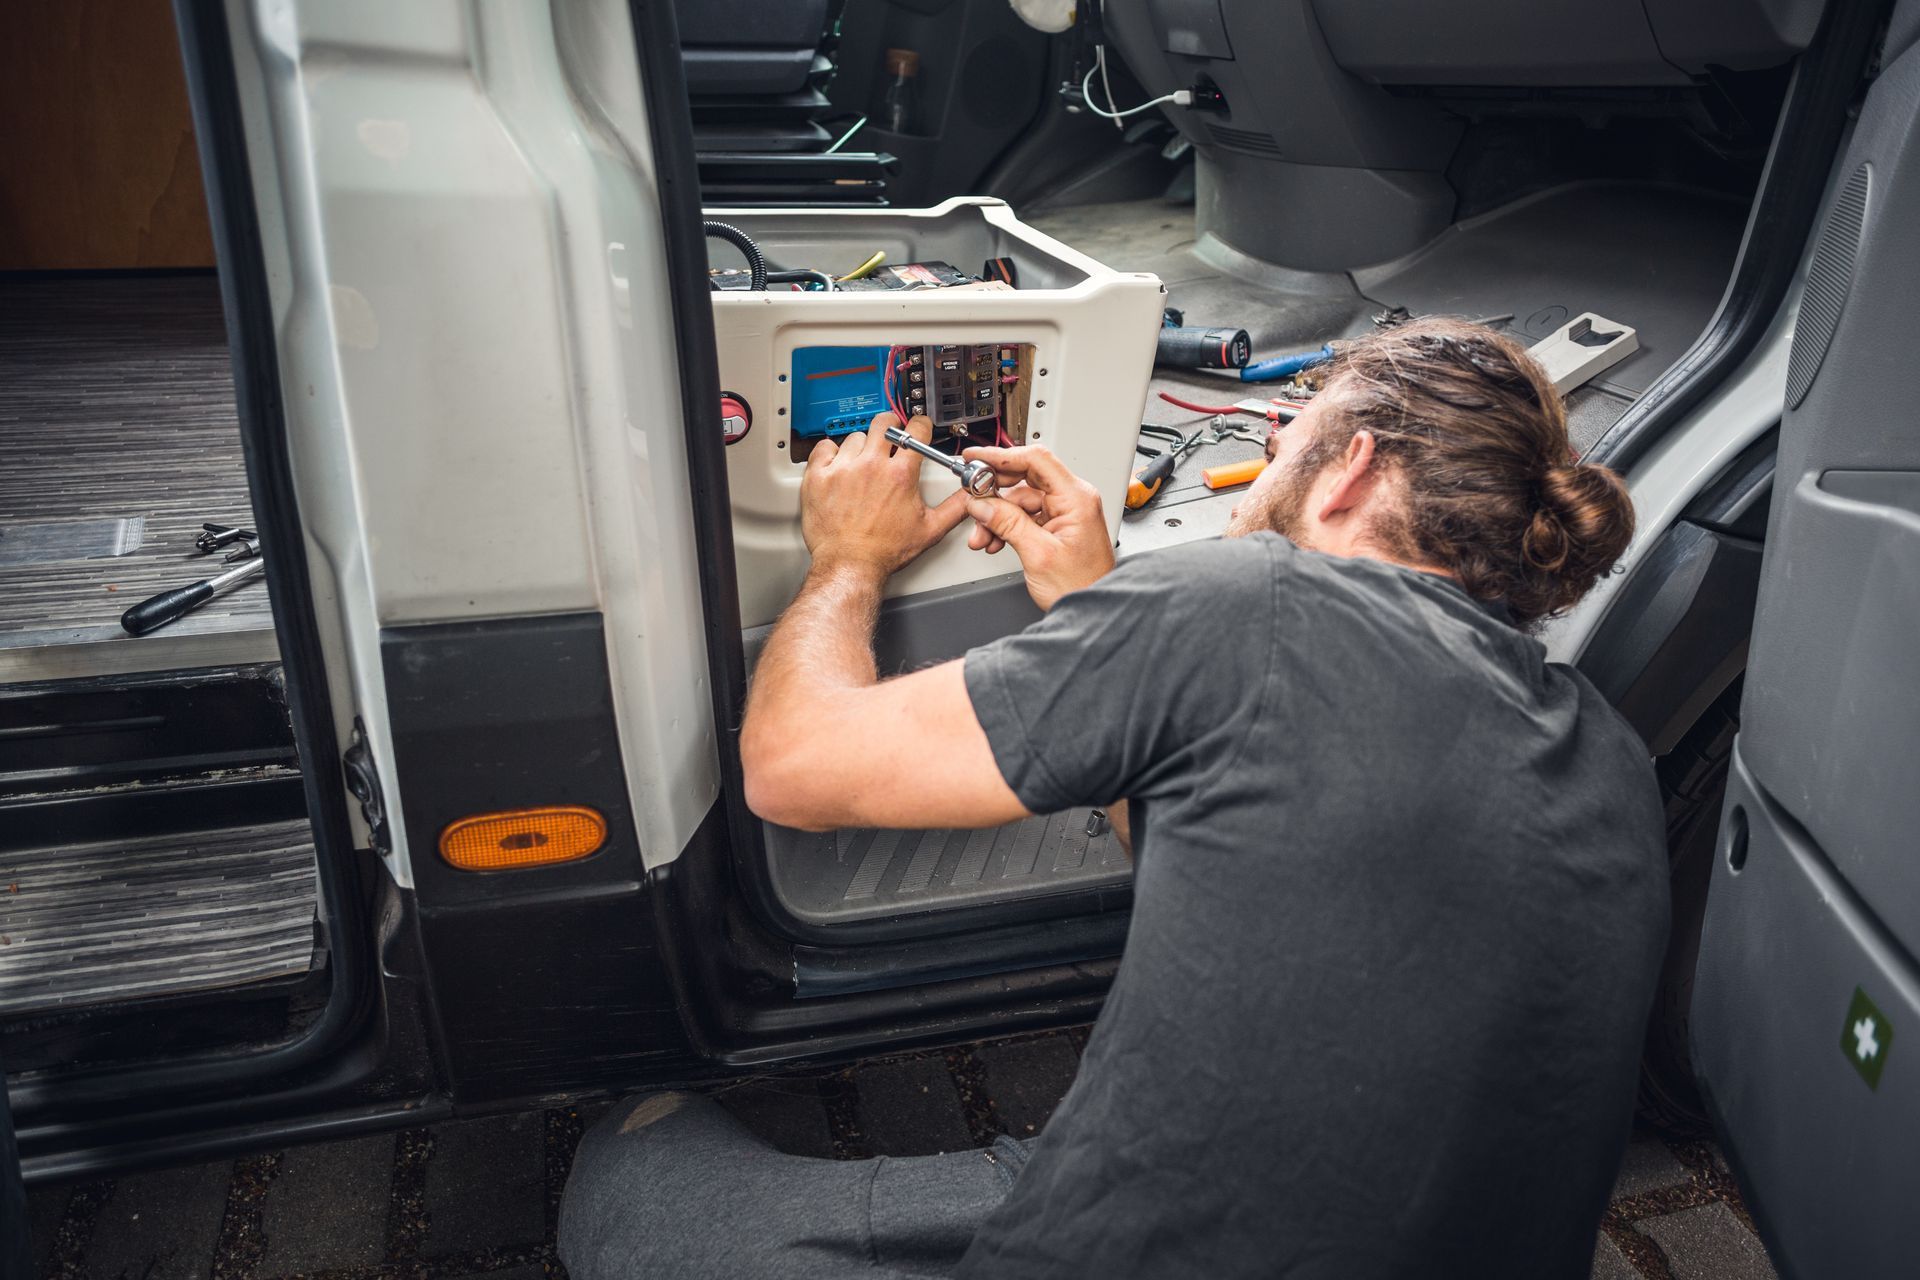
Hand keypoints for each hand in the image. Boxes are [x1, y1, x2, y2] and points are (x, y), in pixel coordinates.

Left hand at [802, 412, 969, 578]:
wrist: (850, 565)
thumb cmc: (884, 551)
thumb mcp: (930, 530)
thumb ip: (956, 508)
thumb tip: (970, 495)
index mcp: (900, 475)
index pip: (916, 430)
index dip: (920, 426)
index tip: (918, 427)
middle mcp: (871, 466)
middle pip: (884, 423)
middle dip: (891, 426)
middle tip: (890, 437)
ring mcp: (843, 469)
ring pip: (855, 437)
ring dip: (862, 447)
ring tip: (863, 465)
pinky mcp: (818, 476)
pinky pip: (824, 447)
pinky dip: (831, 453)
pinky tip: (838, 466)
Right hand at [959, 444, 1114, 609]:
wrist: (1092, 610)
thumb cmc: (1082, 586)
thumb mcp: (1038, 554)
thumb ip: (1007, 523)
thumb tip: (982, 503)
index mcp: (1076, 498)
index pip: (1035, 460)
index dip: (1001, 456)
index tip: (976, 458)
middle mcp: (1073, 500)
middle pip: (1025, 479)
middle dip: (994, 493)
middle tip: (973, 500)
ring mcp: (1065, 512)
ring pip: (1020, 501)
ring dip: (997, 516)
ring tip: (982, 536)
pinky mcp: (1058, 525)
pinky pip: (1025, 516)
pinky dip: (1006, 526)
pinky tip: (994, 540)